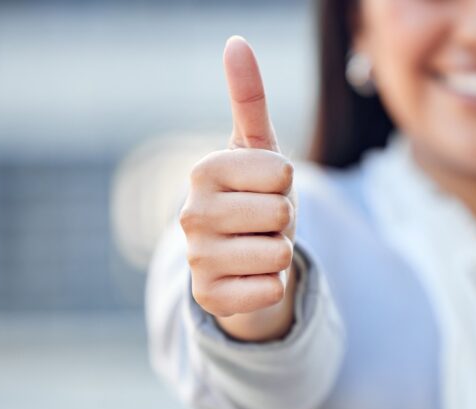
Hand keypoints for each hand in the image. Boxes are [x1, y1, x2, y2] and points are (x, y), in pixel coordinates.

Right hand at [178, 35, 298, 341]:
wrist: (238, 260)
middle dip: (284, 221)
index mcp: (203, 171)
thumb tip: (236, 42)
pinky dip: (271, 286)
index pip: (282, 173)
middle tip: (263, 224)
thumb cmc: (253, 196)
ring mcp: (195, 259)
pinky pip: (269, 291)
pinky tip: (251, 278)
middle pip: (281, 213)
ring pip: (277, 254)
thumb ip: (249, 98)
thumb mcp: (257, 150)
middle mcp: (190, 214)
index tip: (265, 189)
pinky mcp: (209, 299)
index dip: (286, 184)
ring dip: (278, 254)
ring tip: (257, 248)